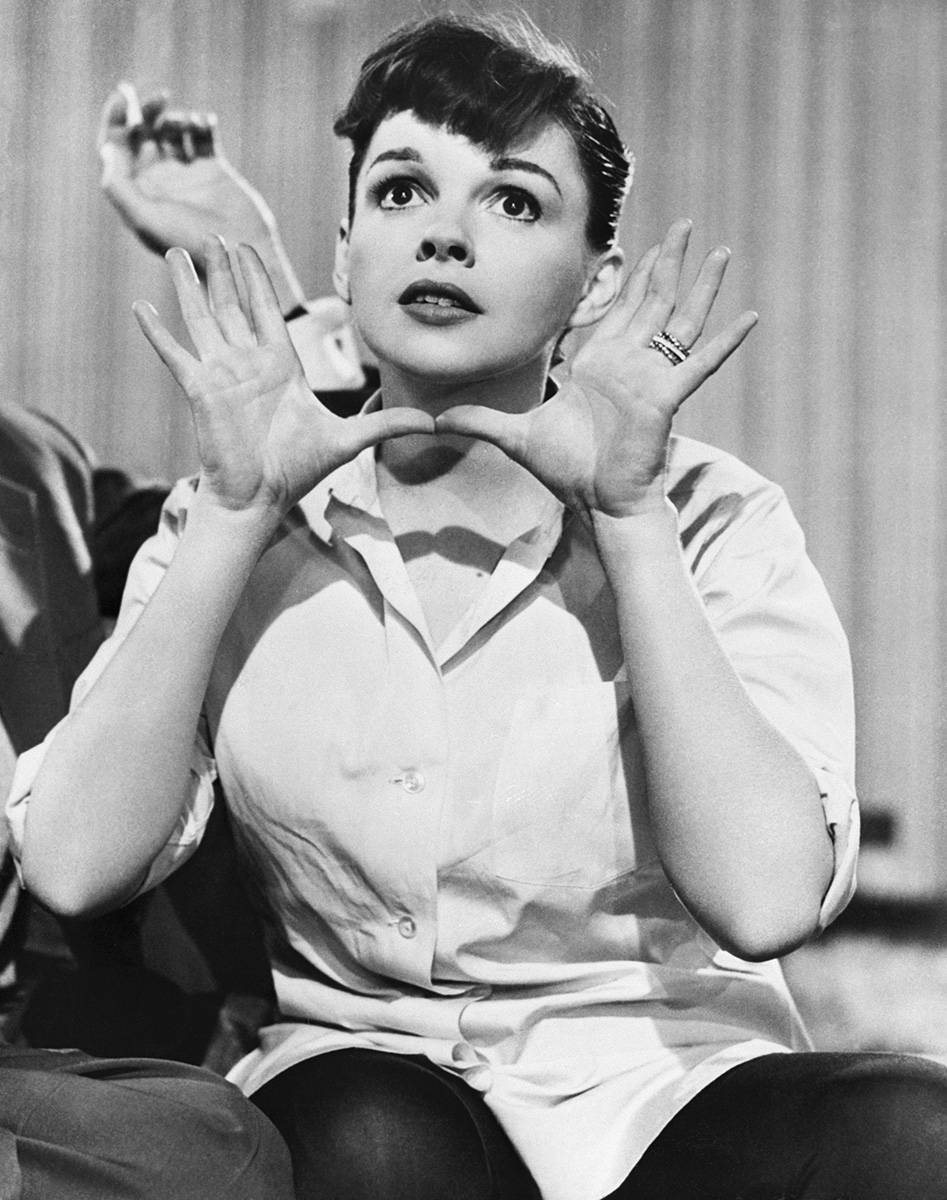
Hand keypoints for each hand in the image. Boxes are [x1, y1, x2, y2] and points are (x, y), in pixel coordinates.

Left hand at [99, 83, 305, 312]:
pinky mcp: (214, 170)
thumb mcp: (144, 219)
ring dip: (176, 118)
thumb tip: (107, 147)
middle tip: (159, 98)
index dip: (116, 118)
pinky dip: (203, 123)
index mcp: (138, 191)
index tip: (124, 96)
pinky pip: (203, 137)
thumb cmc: (189, 242)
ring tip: (189, 123)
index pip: (116, 146)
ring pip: (172, 130)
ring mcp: (187, 174)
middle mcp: (160, 180)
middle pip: (143, 132)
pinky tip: (206, 123)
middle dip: (147, 111)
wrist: (238, 253)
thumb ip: (118, 185)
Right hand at [134, 238, 431, 515]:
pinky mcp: (200, 390)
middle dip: (224, 271)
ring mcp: (221, 374)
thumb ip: (386, 423)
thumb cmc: (297, 472)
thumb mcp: (349, 440)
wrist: (260, 500)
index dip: (256, 279)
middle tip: (214, 236)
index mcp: (279, 368)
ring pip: (202, 318)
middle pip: (233, 305)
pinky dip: (157, 332)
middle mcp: (247, 364)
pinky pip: (175, 354)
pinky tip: (140, 307)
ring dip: (189, 286)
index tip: (246, 250)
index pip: (266, 311)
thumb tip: (432, 422)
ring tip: (175, 253)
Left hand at [435, 221, 756, 519]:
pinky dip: (725, 342)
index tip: (640, 246)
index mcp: (599, 365)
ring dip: (701, 285)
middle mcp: (630, 364)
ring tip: (721, 251)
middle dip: (668, 260)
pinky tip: (749, 317)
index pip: (618, 310)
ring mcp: (652, 378)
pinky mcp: (667, 397)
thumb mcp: (512, 435)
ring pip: (680, 319)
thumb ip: (475, 419)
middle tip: (687, 223)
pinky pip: (701, 363)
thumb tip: (429, 419)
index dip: (630, 277)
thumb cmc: (566, 470)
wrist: (596, 502)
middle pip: (654, 299)